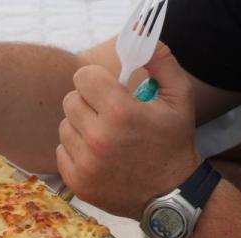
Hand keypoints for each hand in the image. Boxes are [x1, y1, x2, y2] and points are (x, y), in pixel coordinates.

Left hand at [57, 43, 200, 219]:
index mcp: (120, 113)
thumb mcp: (179, 98)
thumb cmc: (173, 143)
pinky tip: (97, 155)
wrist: (170, 195)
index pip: (83, 77)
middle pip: (70, 100)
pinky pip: (61, 151)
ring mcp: (84, 163)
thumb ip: (161, 62)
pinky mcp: (76, 182)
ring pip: (64, 126)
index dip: (96, 80)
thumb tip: (139, 39)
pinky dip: (75, 150)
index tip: (107, 89)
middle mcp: (98, 138)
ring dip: (80, 127)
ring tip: (104, 136)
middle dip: (88, 102)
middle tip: (107, 114)